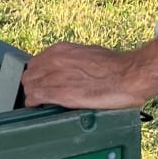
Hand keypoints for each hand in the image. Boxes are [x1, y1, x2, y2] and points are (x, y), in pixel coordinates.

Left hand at [21, 43, 154, 109]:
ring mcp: (54, 76)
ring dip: (34, 97)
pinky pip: (35, 98)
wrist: (128, 75)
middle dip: (34, 86)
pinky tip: (42, 108)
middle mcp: (53, 60)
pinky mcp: (59, 93)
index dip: (38, 76)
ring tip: (43, 104)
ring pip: (29, 87)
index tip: (43, 83)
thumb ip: (73, 61)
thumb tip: (71, 70)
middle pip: (29, 75)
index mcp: (60, 50)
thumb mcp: (88, 54)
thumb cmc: (115, 67)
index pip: (36, 63)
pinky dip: (36, 104)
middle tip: (42, 96)